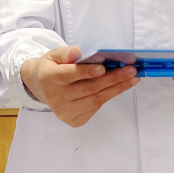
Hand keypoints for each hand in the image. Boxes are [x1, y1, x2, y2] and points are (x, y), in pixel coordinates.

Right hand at [21, 46, 139, 127]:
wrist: (41, 88)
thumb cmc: (51, 68)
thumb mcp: (54, 54)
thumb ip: (66, 53)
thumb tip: (78, 52)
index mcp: (48, 78)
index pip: (68, 75)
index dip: (86, 72)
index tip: (103, 67)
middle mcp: (55, 98)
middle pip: (88, 88)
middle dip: (112, 79)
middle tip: (130, 70)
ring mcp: (65, 112)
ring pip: (96, 99)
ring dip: (117, 88)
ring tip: (132, 78)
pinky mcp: (74, 120)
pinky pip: (96, 106)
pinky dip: (109, 95)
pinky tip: (121, 86)